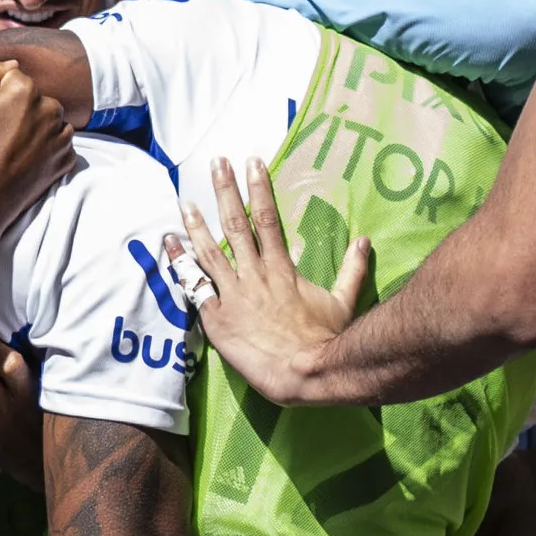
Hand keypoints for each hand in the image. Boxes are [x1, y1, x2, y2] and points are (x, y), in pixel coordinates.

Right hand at [0, 60, 74, 230]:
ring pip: (48, 119)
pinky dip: (45, 147)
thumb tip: (12, 64)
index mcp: (26, 89)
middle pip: (34, 98)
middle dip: (19, 110)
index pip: (12, 77)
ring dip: (35, 128)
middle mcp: (51, 108)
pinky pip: (58, 142)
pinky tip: (25, 157)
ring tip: (12, 147)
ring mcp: (62, 135)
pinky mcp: (67, 157)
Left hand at [168, 157, 370, 406]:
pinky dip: (180, 265)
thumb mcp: (342, 301)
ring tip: (184, 201)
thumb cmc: (324, 339)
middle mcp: (255, 275)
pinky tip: (169, 245)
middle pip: (236, 225)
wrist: (303, 372)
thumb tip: (365, 241)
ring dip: (195, 225)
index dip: (258, 189)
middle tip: (216, 163)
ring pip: (209, 252)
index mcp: (282, 268)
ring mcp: (233, 295)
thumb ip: (352, 269)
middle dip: (225, 191)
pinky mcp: (217, 318)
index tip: (252, 163)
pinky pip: (194, 287)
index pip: (268, 218)